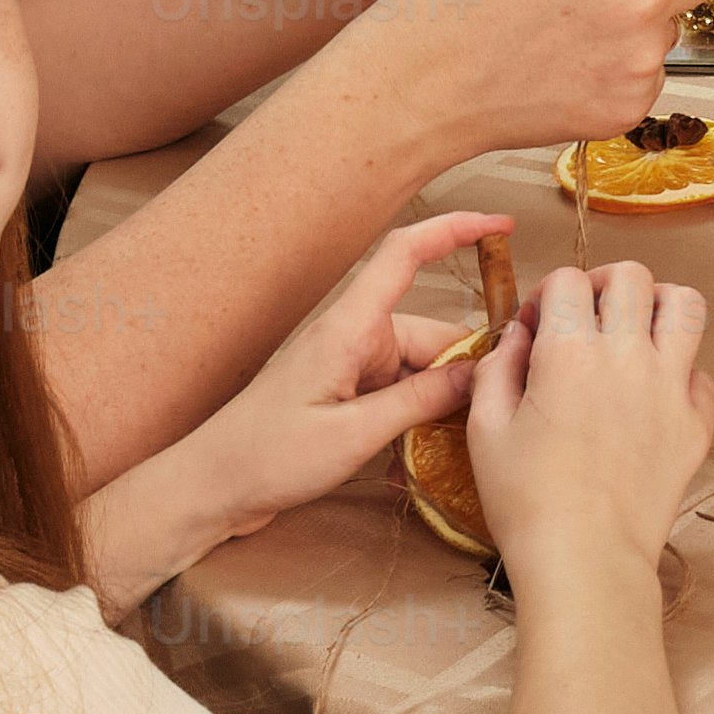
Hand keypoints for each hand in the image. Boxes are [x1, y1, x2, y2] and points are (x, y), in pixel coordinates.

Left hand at [86, 210, 504, 602]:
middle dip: (462, 370)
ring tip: (443, 449)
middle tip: (486, 416)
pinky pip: (398, 392)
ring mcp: (347, 364)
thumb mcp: (355, 434)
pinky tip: (412, 458)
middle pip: (431, 334)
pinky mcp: (343, 392)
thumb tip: (479, 373)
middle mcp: (352, 336)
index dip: (455, 230)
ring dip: (436, 404)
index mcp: (349, 327)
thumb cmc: (269, 456)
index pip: (406, 254)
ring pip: (420, 368)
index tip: (502, 225)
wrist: (211, 488)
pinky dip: (413, 419)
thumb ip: (421, 400)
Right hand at [485, 260, 713, 566]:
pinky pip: (700, 373)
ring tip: (634, 329)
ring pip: (686, 305)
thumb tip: (518, 336)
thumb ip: (498, 368)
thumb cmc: (527, 502)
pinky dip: (678, 371)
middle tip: (585, 314)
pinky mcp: (696, 424)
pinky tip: (650, 394)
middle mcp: (628, 358)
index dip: (546, 295)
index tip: (536, 329)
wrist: (586, 560)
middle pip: (632, 276)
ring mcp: (671, 389)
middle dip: (602, 284)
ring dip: (657, 305)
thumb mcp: (486, 430)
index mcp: (570, 353)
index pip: (567, 280)